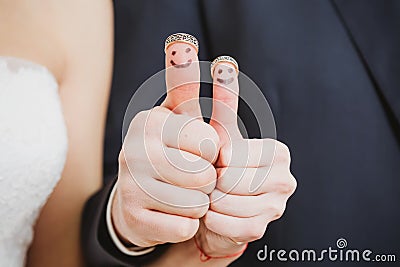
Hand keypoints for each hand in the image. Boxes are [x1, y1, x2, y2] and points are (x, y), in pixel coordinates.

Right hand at [111, 41, 219, 247]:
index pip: (208, 141)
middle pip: (203, 174)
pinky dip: (187, 223)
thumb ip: (183, 84)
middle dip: (208, 180)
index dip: (214, 152)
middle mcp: (133, 150)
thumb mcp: (177, 115)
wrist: (136, 197)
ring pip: (195, 203)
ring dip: (199, 202)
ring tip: (183, 194)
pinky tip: (173, 214)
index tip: (205, 152)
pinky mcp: (133, 217)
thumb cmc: (168, 151)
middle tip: (194, 177)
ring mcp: (130, 185)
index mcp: (150, 122)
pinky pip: (183, 226)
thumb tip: (193, 47)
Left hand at [195, 60, 296, 256]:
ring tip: (211, 195)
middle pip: (229, 180)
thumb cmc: (219, 165)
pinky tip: (213, 213)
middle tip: (210, 181)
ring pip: (225, 203)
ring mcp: (276, 207)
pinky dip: (211, 219)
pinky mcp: (261, 229)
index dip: (213, 159)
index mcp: (277, 152)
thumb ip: (224, 100)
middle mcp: (284, 179)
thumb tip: (224, 63)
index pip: (231, 155)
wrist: (217, 206)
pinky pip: (224, 224)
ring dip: (208, 200)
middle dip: (210, 181)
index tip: (213, 162)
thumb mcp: (220, 132)